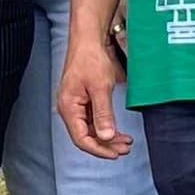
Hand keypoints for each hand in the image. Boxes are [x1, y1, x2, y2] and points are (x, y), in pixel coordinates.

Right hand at [56, 29, 132, 158]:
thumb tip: (105, 136)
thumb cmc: (90, 59)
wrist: (88, 41)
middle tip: (124, 149)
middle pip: (85, 136)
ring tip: (125, 142)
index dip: (98, 149)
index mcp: (69, 107)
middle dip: (106, 145)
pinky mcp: (83, 101)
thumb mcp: (101, 88)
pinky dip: (105, 127)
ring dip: (107, 137)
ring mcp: (75, 105)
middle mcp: (69, 108)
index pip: (81, 138)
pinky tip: (117, 131)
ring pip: (90, 130)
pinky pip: (93, 120)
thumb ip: (103, 114)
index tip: (115, 154)